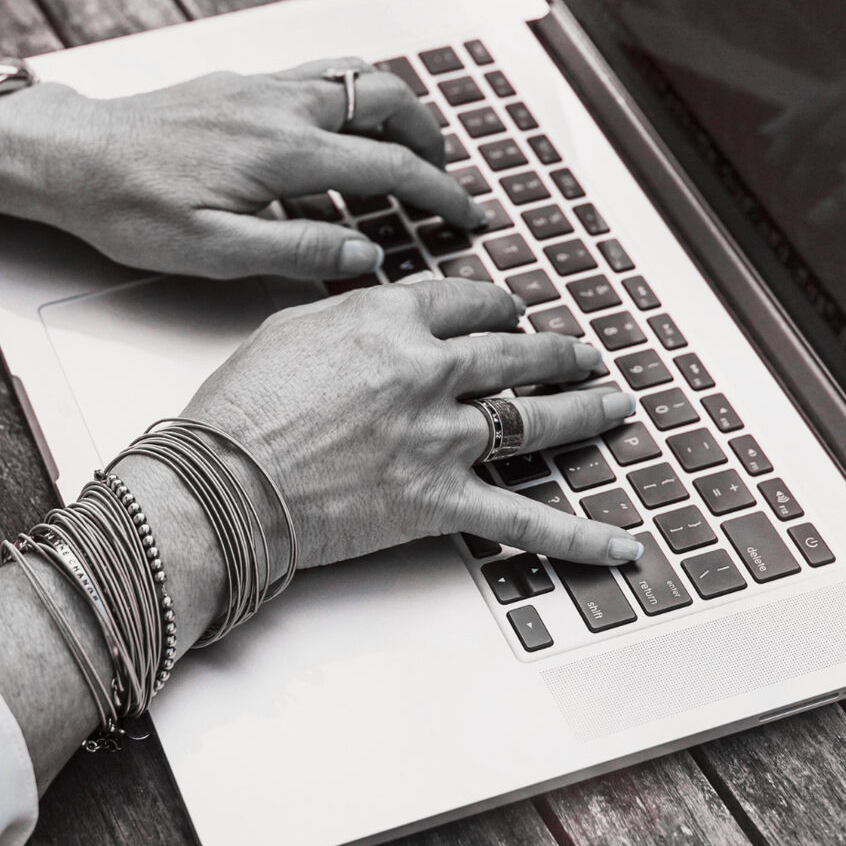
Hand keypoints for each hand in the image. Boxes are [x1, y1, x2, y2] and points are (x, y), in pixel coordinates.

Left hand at [0, 58, 488, 280]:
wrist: (71, 156)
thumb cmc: (129, 208)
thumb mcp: (214, 252)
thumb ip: (298, 251)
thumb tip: (367, 255)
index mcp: (285, 152)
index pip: (391, 166)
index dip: (441, 193)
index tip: (470, 215)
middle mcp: (281, 106)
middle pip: (388, 99)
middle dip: (431, 136)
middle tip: (445, 176)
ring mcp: (260, 85)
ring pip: (355, 75)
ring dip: (394, 106)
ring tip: (406, 145)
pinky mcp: (239, 81)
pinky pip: (317, 72)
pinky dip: (352, 93)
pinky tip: (340, 126)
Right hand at [181, 277, 641, 566]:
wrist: (225, 481)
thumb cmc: (244, 406)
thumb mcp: (293, 326)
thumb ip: (354, 312)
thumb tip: (383, 308)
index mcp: (392, 321)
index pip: (467, 302)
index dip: (497, 307)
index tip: (508, 311)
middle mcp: (429, 372)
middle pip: (514, 353)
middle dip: (556, 352)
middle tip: (581, 353)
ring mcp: (442, 438)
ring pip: (535, 419)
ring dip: (583, 411)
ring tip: (612, 405)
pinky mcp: (441, 500)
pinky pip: (525, 522)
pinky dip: (580, 537)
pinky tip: (620, 542)